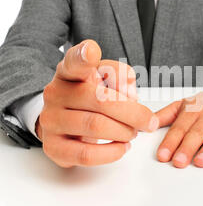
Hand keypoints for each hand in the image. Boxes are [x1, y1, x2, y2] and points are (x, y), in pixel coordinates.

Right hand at [37, 40, 158, 167]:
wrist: (65, 122)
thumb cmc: (90, 97)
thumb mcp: (105, 79)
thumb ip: (120, 75)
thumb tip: (129, 94)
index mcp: (69, 72)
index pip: (74, 60)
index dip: (83, 55)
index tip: (92, 51)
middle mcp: (56, 93)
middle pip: (100, 99)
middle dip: (133, 113)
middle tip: (148, 122)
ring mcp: (51, 120)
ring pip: (95, 126)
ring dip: (124, 132)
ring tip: (133, 133)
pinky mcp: (53, 146)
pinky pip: (86, 154)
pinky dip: (112, 152)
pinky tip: (122, 147)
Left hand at [156, 82, 202, 167]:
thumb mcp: (183, 104)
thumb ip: (165, 115)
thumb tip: (147, 125)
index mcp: (192, 111)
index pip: (179, 128)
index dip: (170, 142)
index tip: (162, 155)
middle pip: (196, 133)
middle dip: (186, 148)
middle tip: (178, 162)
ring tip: (201, 162)